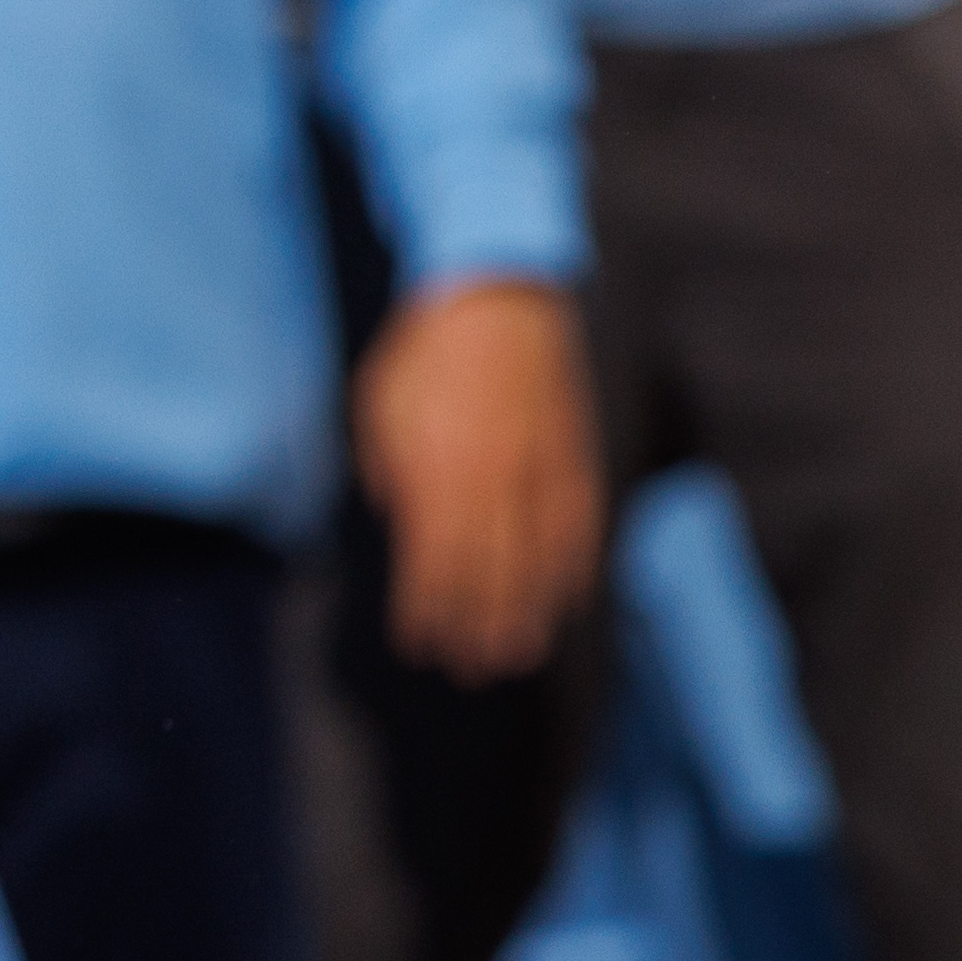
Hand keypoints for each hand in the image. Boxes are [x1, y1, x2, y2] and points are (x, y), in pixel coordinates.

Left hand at [360, 274, 601, 681]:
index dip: (426, 608)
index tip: (419, 643)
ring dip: (528, 609)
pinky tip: (567, 598)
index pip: (433, 557)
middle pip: (488, 567)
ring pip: (538, 555)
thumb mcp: (382, 407)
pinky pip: (578, 522)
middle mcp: (492, 471)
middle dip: (477, 624)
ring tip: (519, 653)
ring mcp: (539, 463)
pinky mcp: (572, 451)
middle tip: (473, 668)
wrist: (495, 292)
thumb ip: (393, 472)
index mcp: (436, 462)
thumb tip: (407, 524)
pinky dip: (573, 565)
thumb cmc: (424, 352)